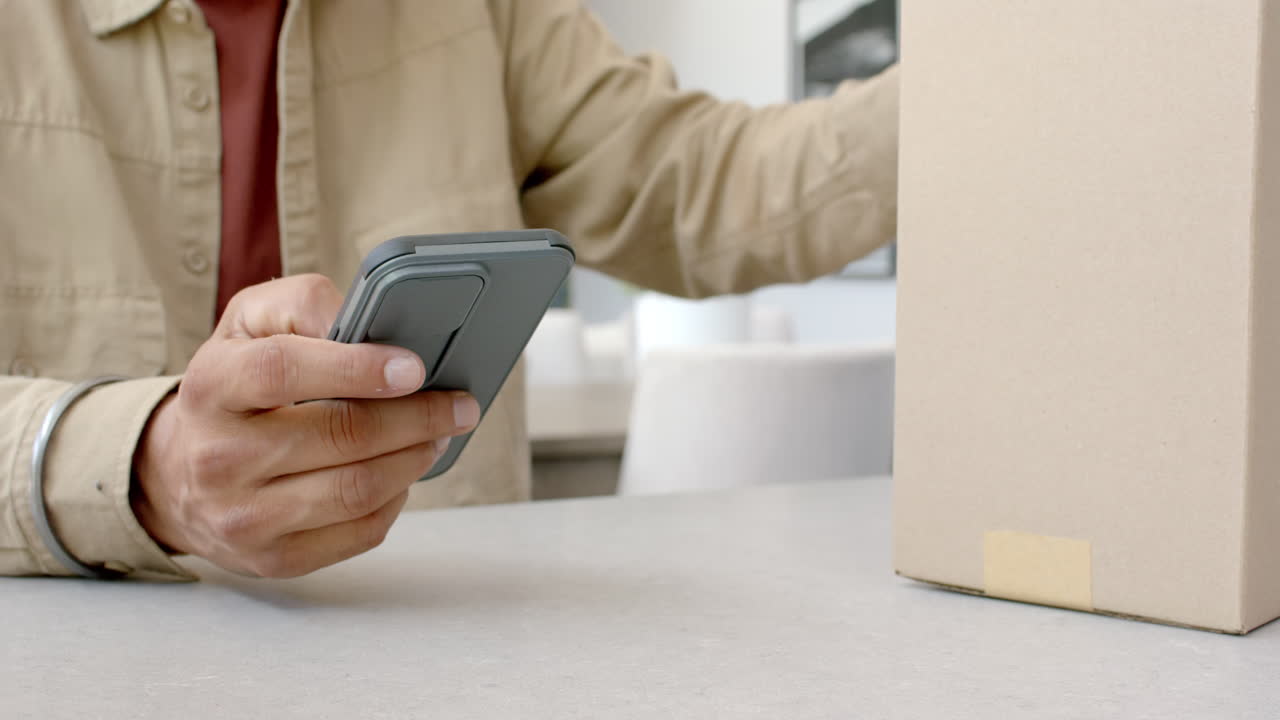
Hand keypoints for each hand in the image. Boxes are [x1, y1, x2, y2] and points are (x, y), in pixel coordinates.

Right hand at [130, 274, 479, 577]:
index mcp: (212, 385)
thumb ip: (304, 303)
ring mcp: (244, 516)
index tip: (414, 366)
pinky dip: (397, 497)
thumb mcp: (250, 322)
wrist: (177, 474)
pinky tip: (402, 471)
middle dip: (416, 417)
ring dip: (416, 457)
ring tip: (438, 434)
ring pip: (358, 489)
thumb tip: (361, 319)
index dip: (355, 367)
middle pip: (340, 436)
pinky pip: (361, 531)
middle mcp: (219, 457)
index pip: (282, 371)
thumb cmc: (234, 385)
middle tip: (457, 403)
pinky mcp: (274, 558)